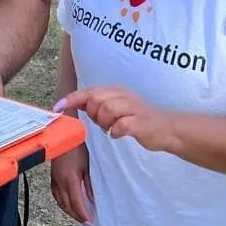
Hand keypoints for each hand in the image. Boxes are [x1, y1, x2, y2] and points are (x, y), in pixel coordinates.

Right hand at [50, 143, 94, 225]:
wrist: (63, 135)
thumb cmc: (77, 147)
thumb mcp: (87, 165)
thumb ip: (89, 184)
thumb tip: (92, 198)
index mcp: (70, 179)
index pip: (76, 203)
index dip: (83, 214)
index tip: (90, 220)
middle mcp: (60, 182)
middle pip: (67, 205)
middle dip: (76, 215)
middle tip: (86, 221)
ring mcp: (54, 180)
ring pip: (60, 202)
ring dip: (69, 211)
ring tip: (78, 215)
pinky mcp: (52, 177)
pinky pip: (56, 195)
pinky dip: (62, 203)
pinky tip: (67, 204)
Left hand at [55, 86, 176, 152]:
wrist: (168, 129)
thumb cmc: (139, 119)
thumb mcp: (117, 108)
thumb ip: (99, 105)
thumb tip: (78, 104)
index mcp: (117, 91)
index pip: (89, 91)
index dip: (72, 98)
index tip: (57, 107)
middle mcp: (124, 96)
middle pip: (96, 99)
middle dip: (93, 113)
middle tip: (102, 123)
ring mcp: (133, 108)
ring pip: (106, 110)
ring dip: (105, 123)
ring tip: (112, 128)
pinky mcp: (141, 122)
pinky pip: (120, 126)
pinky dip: (116, 131)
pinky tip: (118, 134)